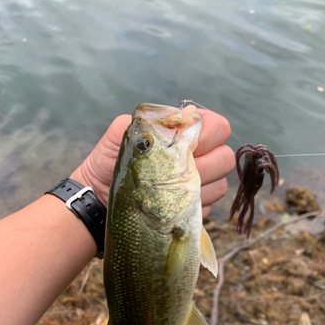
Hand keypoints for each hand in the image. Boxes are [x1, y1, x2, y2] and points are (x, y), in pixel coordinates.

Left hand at [71, 108, 234, 215]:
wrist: (99, 198)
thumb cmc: (108, 164)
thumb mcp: (121, 134)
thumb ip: (151, 119)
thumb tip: (186, 115)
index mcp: (181, 136)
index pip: (217, 126)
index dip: (207, 134)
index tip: (186, 145)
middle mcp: (197, 159)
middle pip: (226, 157)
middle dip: (205, 163)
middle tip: (174, 171)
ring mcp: (198, 186)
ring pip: (222, 183)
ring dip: (197, 187)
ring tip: (166, 190)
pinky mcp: (194, 209)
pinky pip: (209, 207)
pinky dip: (190, 206)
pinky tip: (168, 205)